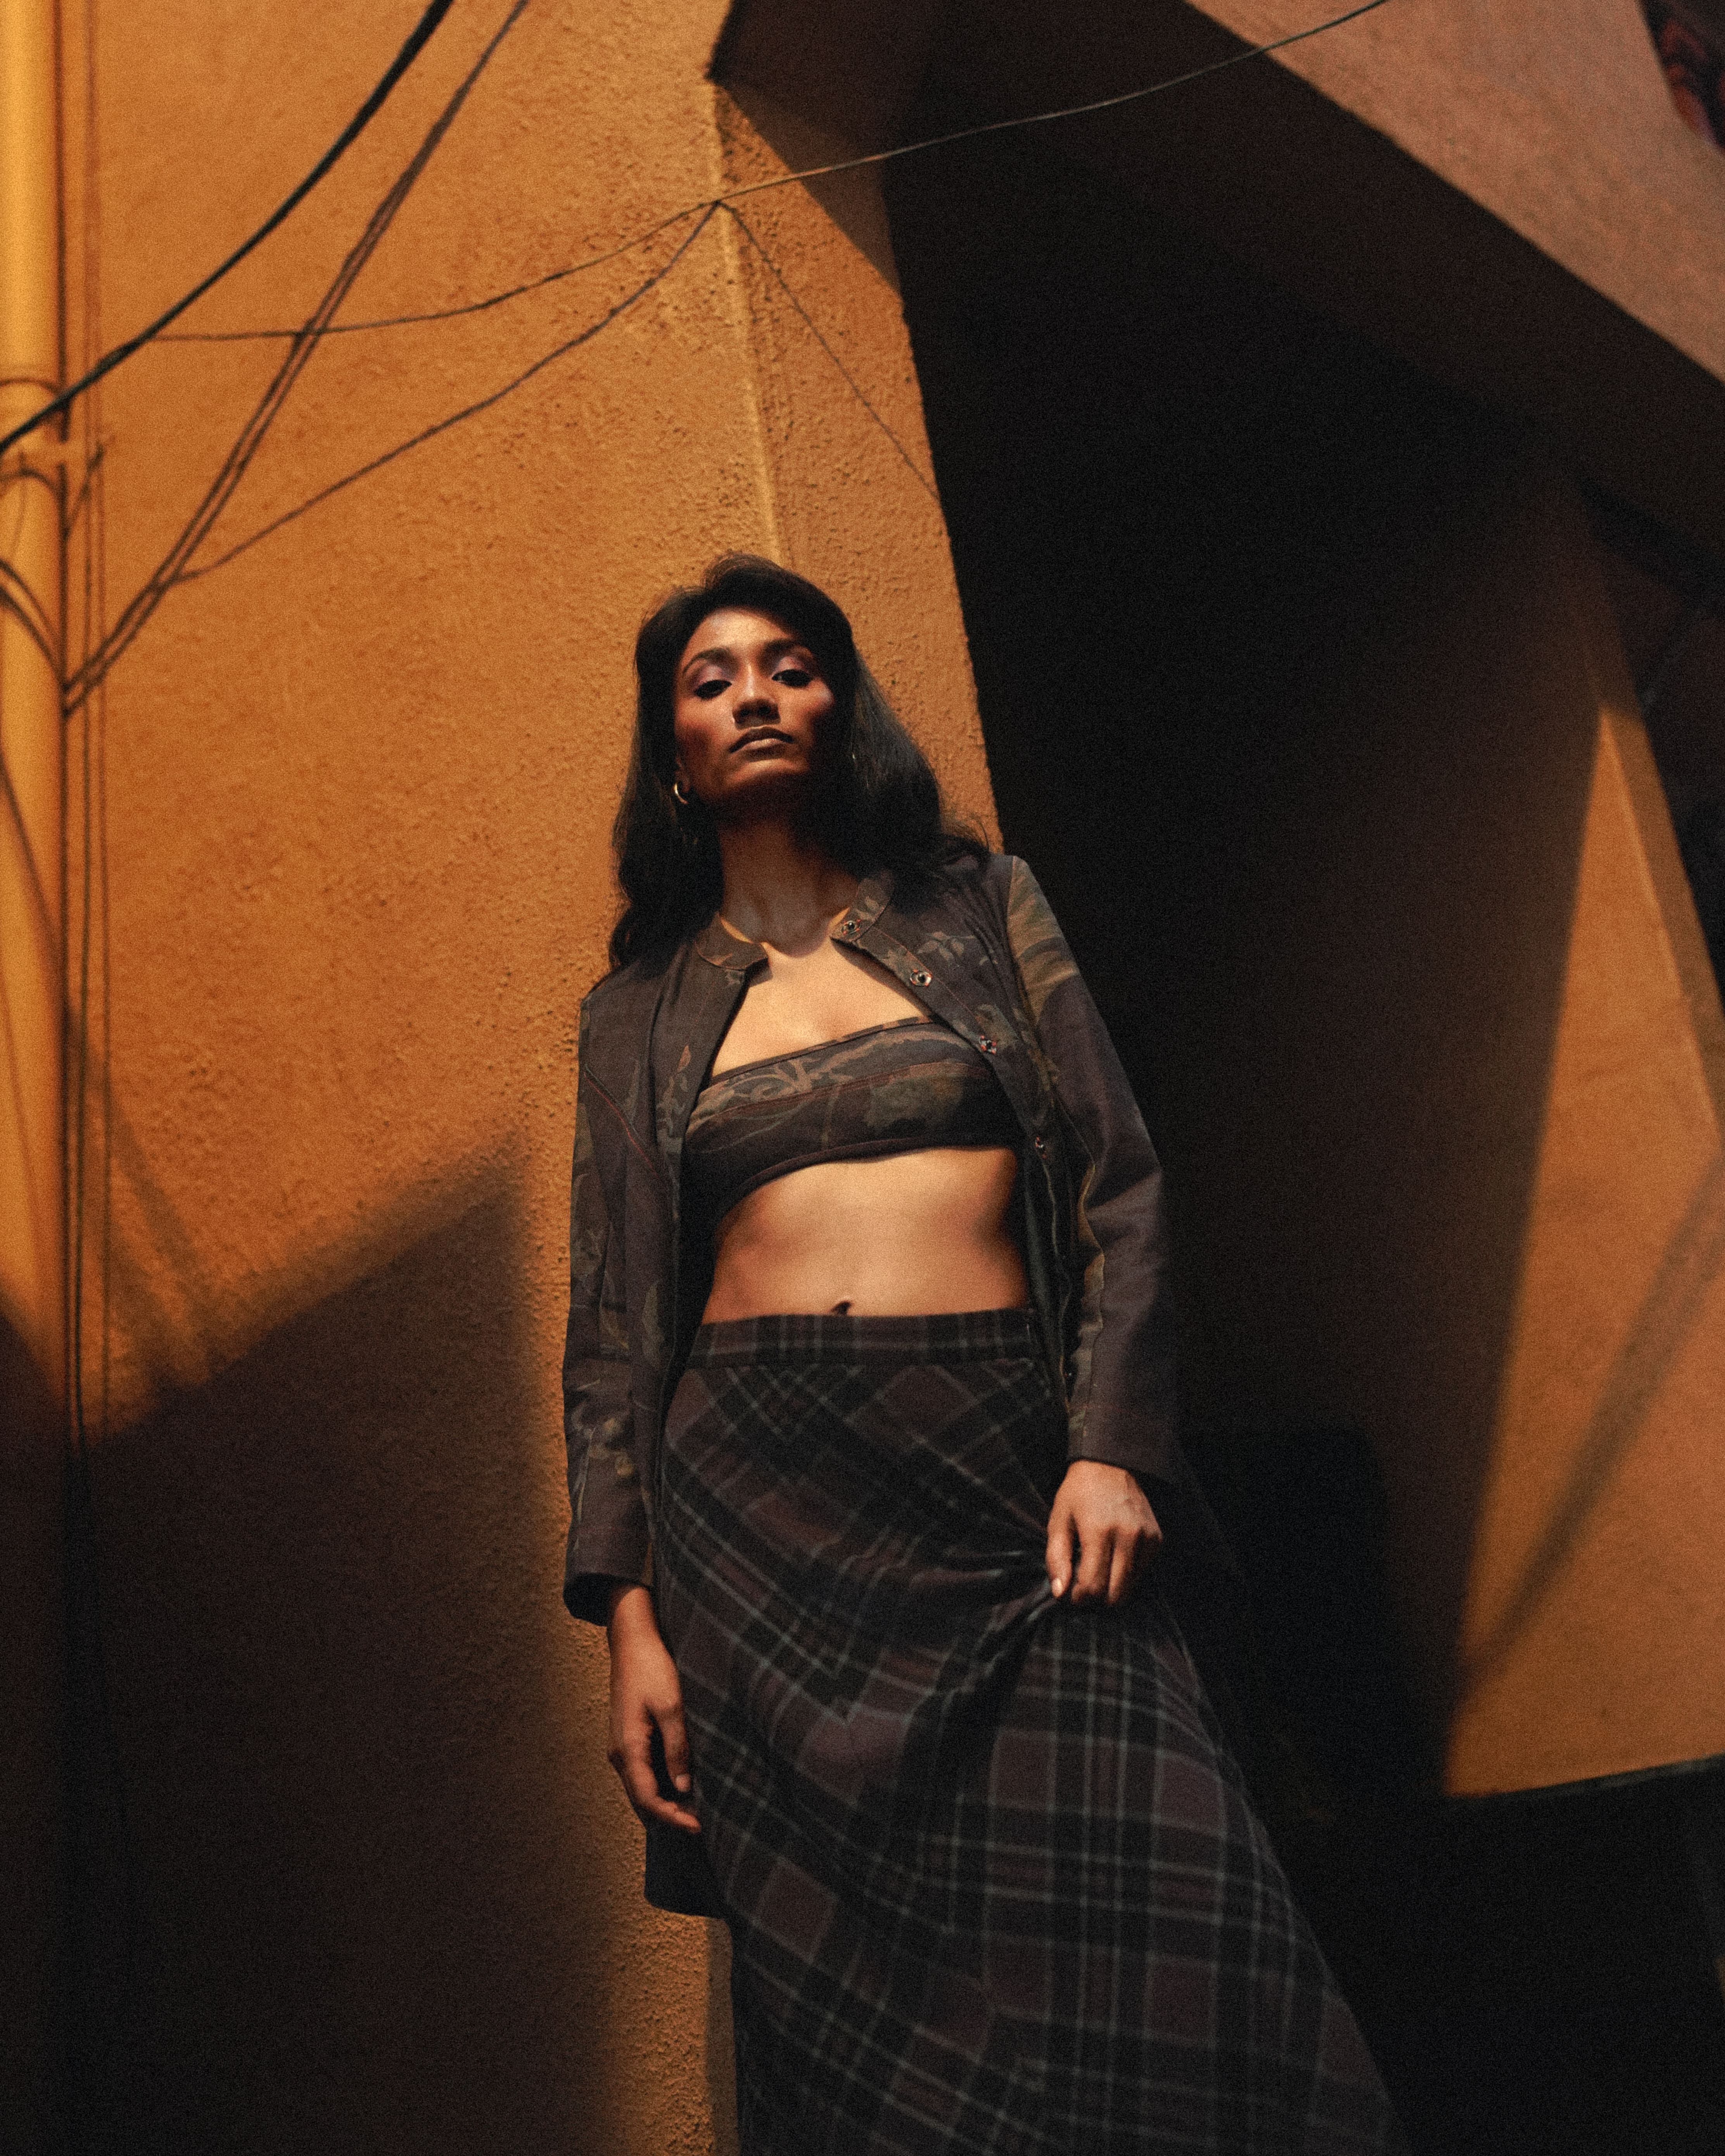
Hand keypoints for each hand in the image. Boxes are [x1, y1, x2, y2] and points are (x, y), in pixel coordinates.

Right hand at [606, 1584, 700, 1834]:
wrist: (632, 1641)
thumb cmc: (652, 1668)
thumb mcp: (671, 1706)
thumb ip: (677, 1748)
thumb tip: (683, 1787)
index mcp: (628, 1749)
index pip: (648, 1799)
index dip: (673, 1817)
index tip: (700, 1827)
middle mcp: (621, 1754)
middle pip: (643, 1801)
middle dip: (671, 1816)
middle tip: (703, 1823)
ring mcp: (623, 1747)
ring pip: (643, 1788)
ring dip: (667, 1802)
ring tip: (698, 1808)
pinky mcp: (631, 1739)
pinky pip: (644, 1773)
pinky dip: (663, 1785)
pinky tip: (685, 1784)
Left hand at [1045, 1460, 1161, 1606]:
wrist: (1110, 1464)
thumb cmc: (1078, 1494)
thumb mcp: (1058, 1520)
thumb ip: (1056, 1558)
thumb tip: (1060, 1593)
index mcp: (1099, 1531)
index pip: (1093, 1587)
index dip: (1079, 1599)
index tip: (1070, 1593)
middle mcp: (1127, 1536)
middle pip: (1115, 1595)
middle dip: (1096, 1599)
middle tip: (1083, 1585)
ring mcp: (1146, 1538)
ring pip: (1130, 1588)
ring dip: (1111, 1588)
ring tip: (1097, 1569)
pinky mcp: (1156, 1539)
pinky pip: (1141, 1573)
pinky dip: (1126, 1574)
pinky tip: (1113, 1556)